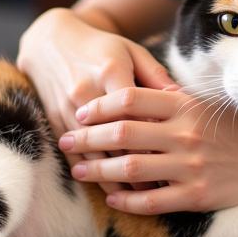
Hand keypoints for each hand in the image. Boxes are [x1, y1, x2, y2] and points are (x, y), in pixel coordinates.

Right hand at [16, 8, 176, 191]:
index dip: (155, 136)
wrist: (52, 42)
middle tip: (165, 184)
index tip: (175, 156)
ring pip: (94, 152)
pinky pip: (75, 155)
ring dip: (116, 177)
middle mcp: (87, 92)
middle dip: (139, 163)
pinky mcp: (55, 121)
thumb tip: (185, 99)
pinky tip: (111, 190)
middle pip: (114, 137)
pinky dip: (94, 174)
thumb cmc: (103, 47)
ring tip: (142, 194)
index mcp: (111, 72)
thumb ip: (156, 76)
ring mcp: (68, 109)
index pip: (136, 111)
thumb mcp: (133, 52)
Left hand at [57, 87, 237, 213]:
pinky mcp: (196, 196)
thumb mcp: (202, 105)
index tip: (80, 112)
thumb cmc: (231, 129)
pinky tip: (111, 198)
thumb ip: (168, 100)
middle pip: (123, 134)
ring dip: (99, 170)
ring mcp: (190, 166)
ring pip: (132, 169)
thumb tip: (126, 94)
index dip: (100, 106)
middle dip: (87, 138)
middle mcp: (185, 133)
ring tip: (79, 170)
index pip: (131, 99)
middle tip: (65, 141)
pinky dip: (127, 201)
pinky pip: (152, 201)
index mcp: (184, 106)